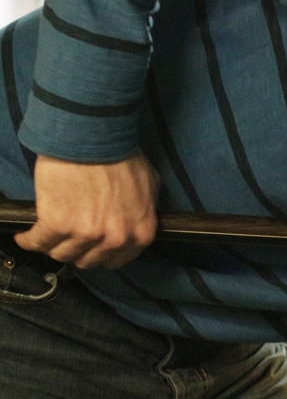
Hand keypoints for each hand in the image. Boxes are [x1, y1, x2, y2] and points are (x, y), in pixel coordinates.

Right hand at [16, 153, 158, 268]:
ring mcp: (86, 234)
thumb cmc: (121, 154)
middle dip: (76, 251)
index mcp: (140, 233)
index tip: (88, 247)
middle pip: (87, 261)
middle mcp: (116, 239)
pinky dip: (29, 240)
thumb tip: (135, 218)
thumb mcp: (149, 185)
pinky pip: (38, 242)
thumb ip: (144, 209)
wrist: (93, 137)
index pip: (116, 261)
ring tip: (46, 236)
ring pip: (62, 254)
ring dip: (52, 246)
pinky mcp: (57, 224)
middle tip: (67, 238)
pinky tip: (25, 236)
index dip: (98, 253)